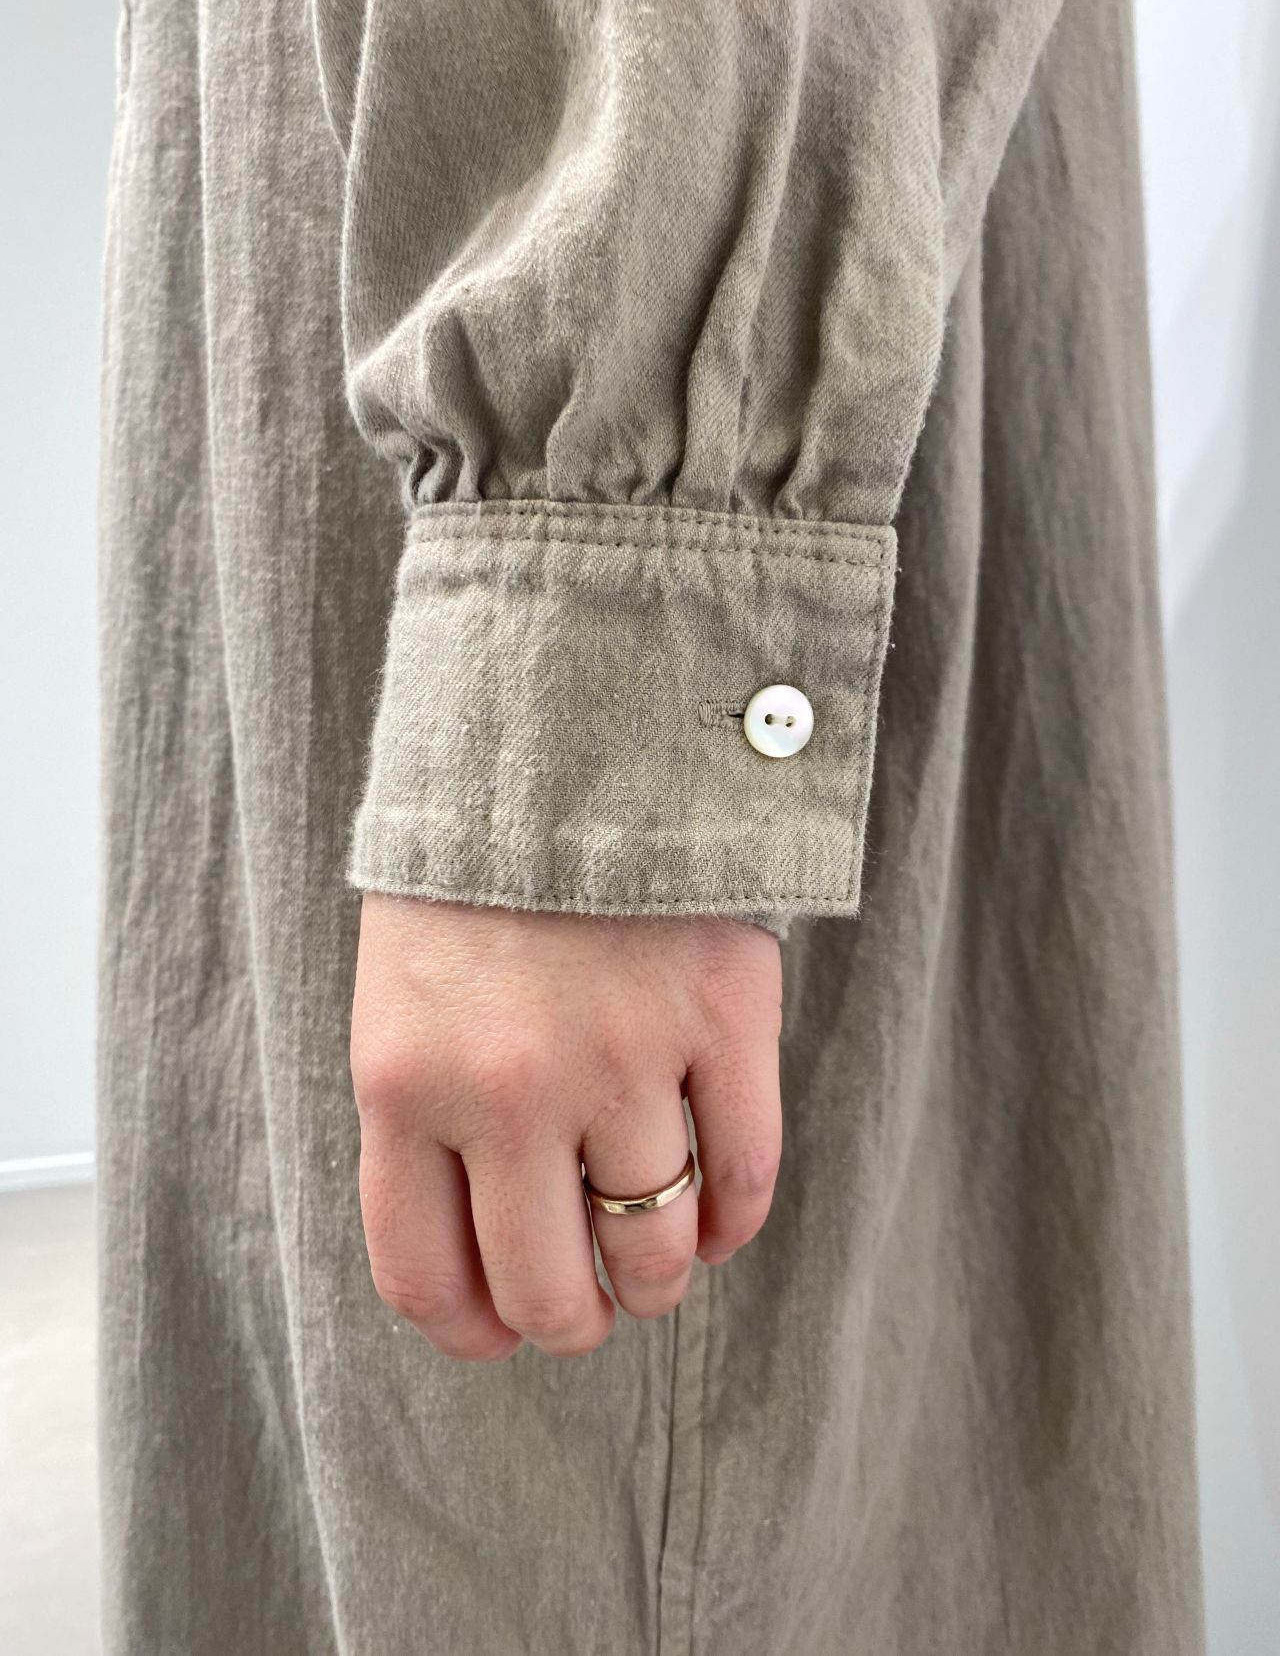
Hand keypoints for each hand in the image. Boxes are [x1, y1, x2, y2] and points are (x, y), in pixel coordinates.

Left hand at [350, 894, 782, 1360]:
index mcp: (402, 1082)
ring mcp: (623, 1053)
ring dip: (658, 1281)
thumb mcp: (401, 998)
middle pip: (546, 1287)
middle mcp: (507, 1087)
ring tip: (655, 1267)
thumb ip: (424, 1126)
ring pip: (654, 1247)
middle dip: (572, 1322)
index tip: (502, 1332)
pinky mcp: (724, 1015)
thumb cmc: (471, 882)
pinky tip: (722, 1218)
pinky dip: (737, 1220)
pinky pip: (748, 1175)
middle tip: (589, 1309)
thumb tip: (487, 1266)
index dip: (472, 1332)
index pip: (425, 1274)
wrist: (565, 734)